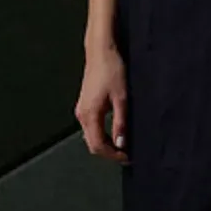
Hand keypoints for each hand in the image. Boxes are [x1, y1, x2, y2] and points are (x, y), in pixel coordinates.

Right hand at [76, 45, 127, 162]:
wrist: (100, 52)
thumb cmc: (112, 71)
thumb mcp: (121, 99)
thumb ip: (120, 123)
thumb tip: (121, 144)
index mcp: (90, 114)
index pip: (98, 146)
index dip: (113, 156)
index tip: (128, 158)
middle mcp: (82, 114)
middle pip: (92, 144)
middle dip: (109, 153)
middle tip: (127, 154)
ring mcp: (82, 109)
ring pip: (91, 136)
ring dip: (106, 144)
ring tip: (124, 145)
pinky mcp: (85, 105)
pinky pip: (91, 128)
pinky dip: (102, 135)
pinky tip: (115, 132)